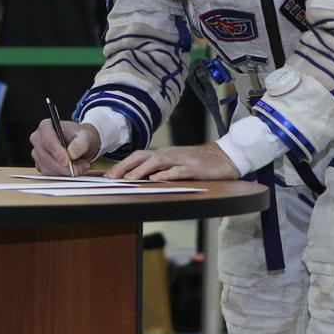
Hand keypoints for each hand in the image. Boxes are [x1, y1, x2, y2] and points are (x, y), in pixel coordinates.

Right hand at [30, 120, 99, 175]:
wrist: (80, 144)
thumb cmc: (81, 137)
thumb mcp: (86, 137)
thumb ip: (81, 144)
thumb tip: (72, 153)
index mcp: (46, 126)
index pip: (48, 140)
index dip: (57, 152)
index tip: (67, 161)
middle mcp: (38, 138)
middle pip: (45, 157)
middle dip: (64, 166)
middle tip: (80, 167)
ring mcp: (37, 152)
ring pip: (47, 168)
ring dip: (65, 172)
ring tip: (80, 167)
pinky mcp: (40, 164)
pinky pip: (48, 174)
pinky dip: (62, 175)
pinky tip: (73, 169)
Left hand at [105, 143, 239, 181]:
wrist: (225, 156)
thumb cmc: (199, 162)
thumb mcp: (177, 164)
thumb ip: (160, 169)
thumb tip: (140, 178)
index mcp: (164, 154)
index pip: (138, 157)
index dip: (122, 165)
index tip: (108, 175)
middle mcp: (169, 154)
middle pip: (142, 157)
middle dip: (125, 167)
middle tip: (111, 178)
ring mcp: (181, 160)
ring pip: (157, 162)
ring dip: (141, 171)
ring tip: (128, 179)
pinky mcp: (193, 168)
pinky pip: (177, 171)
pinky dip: (166, 175)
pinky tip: (156, 180)